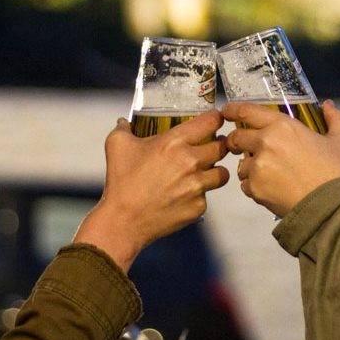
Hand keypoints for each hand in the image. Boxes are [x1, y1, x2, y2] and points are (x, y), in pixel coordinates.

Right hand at [73, 110, 229, 270]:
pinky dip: (199, 194)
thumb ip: (124, 127)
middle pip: (222, 147)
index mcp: (174, 142)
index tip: (214, 120)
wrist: (123, 220)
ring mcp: (197, 186)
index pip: (211, 122)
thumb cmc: (121, 181)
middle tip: (210, 146)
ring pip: (222, 173)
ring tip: (204, 171)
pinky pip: (207, 196)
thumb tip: (124, 121)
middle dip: (218, 144)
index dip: (215, 118)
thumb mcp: (117, 145)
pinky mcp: (198, 207)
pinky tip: (184, 194)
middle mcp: (191, 162)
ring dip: (215, 170)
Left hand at [223, 100, 339, 216]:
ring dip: (249, 167)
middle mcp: (264, 143)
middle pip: (236, 137)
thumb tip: (329, 106)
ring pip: (241, 164)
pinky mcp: (255, 190)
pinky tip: (271, 189)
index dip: (233, 110)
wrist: (334, 209)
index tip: (227, 111)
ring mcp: (257, 168)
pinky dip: (254, 186)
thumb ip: (335, 119)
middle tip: (244, 146)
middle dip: (237, 141)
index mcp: (282, 127)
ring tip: (268, 174)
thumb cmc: (338, 173)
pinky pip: (246, 185)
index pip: (247, 111)